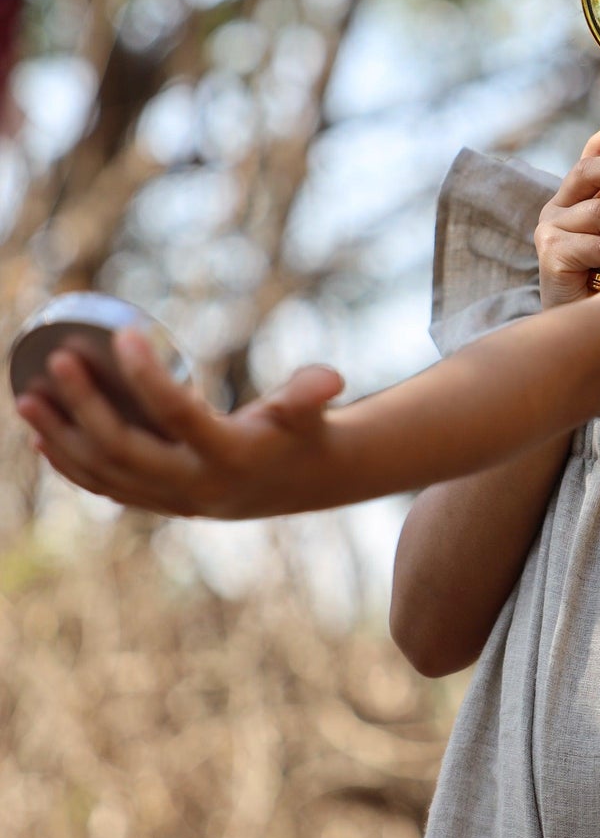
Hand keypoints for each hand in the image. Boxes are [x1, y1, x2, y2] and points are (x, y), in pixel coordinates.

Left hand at [15, 333, 347, 519]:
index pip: (178, 414)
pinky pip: (102, 487)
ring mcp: (170, 499)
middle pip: (125, 447)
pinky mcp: (155, 502)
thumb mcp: (310, 412)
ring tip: (27, 397)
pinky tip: (40, 437)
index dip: (149, 376)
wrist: (298, 486)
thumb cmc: (299, 433)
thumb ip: (312, 392)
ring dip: (61, 436)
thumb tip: (331, 380)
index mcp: (230, 455)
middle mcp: (194, 485)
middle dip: (86, 405)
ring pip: (103, 472)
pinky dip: (69, 464)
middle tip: (60, 361)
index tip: (126, 335)